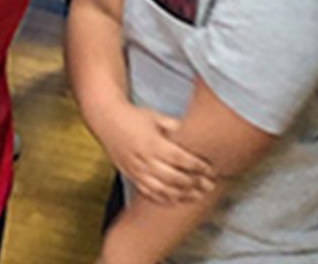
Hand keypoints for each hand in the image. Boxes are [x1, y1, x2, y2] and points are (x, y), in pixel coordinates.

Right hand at [96, 104, 215, 205]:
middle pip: (174, 178)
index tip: (211, 169)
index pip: (180, 159)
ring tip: (198, 196)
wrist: (106, 120)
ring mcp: (137, 171)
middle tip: (210, 185)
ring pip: (163, 190)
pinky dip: (165, 199)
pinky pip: (149, 193)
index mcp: (153, 143)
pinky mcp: (131, 176)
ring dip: (183, 195)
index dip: (197, 166)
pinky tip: (177, 200)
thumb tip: (195, 134)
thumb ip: (175, 127)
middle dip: (194, 184)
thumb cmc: (134, 116)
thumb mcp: (156, 117)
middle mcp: (144, 160)